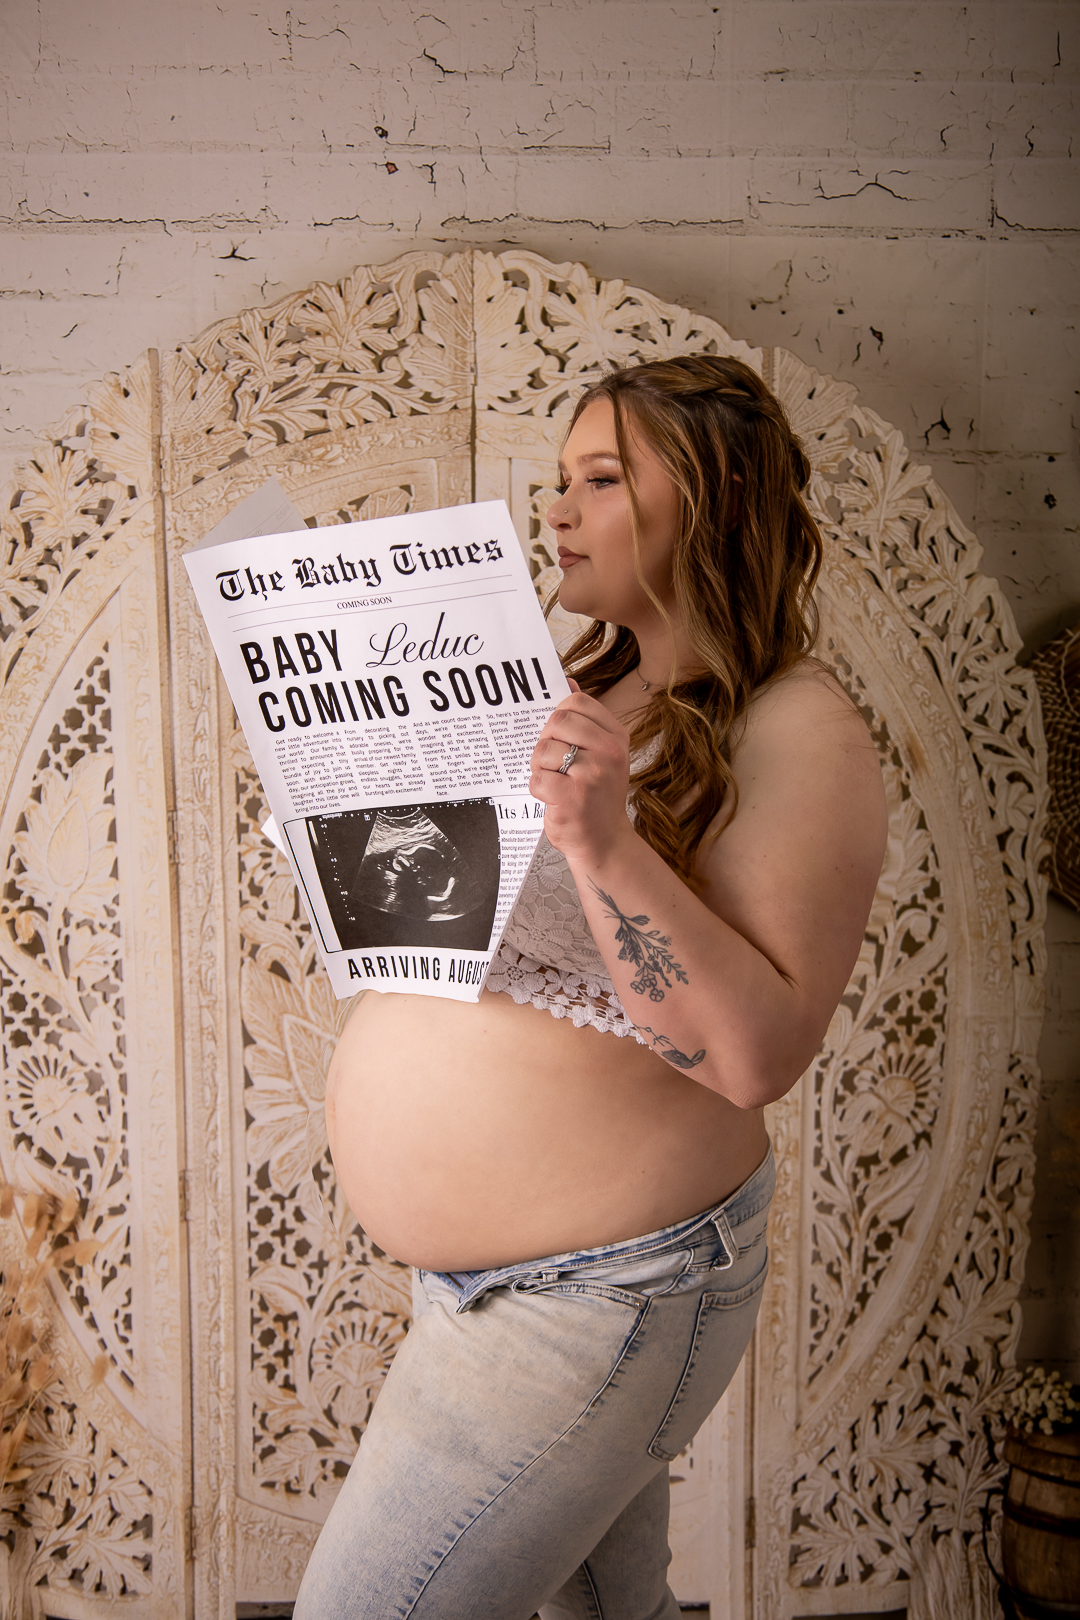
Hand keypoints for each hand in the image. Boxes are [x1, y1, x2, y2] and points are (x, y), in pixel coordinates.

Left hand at [529, 683, 635, 866]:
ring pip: (543, 751)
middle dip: (547, 742)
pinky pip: (538, 779)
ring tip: (556, 782)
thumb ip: (584, 719)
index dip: (560, 717)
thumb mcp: (601, 753)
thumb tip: (568, 679)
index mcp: (616, 737)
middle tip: (555, 763)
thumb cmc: (597, 796)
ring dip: (540, 768)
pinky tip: (553, 798)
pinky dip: (538, 789)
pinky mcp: (572, 798)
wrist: (604, 841)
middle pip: (557, 722)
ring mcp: (592, 775)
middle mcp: (609, 753)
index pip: (577, 702)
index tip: (563, 737)